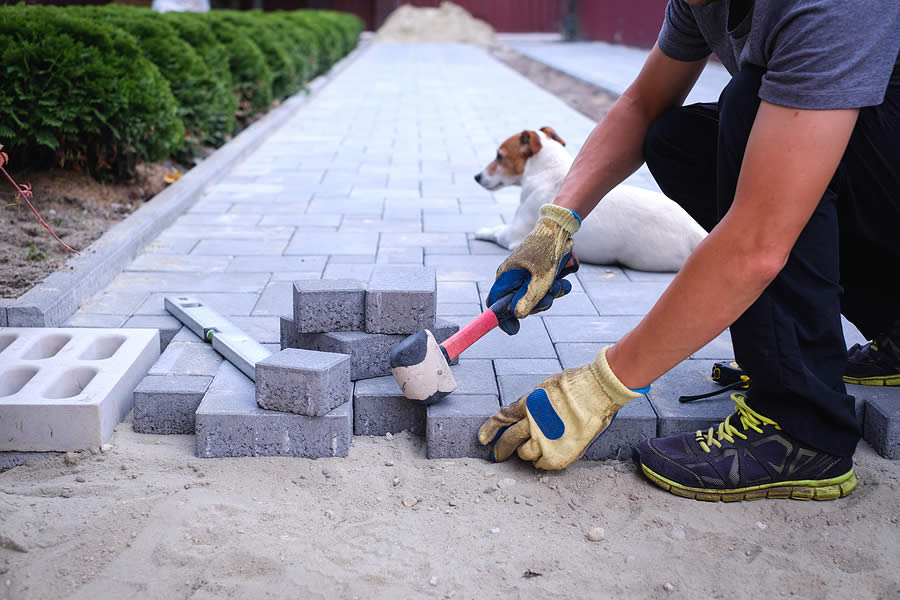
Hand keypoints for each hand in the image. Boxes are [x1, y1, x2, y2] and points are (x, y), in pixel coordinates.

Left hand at [478, 346, 641, 469]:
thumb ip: (535, 403)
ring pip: (524, 454)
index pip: (502, 417)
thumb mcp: (548, 388)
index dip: (490, 429)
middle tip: (497, 456)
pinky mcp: (558, 453)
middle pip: (509, 440)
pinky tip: (547, 457)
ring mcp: (545, 439)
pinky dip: (542, 462)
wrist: (597, 391)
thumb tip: (528, 411)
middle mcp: (532, 423)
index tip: (483, 439)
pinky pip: (542, 464)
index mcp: (529, 404)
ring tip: (534, 450)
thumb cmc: (578, 386)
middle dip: (501, 449)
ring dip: (526, 453)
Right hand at [487, 204, 580, 325]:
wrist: (560, 228)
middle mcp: (512, 277)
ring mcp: (524, 275)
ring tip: (560, 284)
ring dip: (550, 295)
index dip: (502, 319)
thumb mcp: (541, 279)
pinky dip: (554, 287)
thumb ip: (528, 299)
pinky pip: (543, 289)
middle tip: (550, 298)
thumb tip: (517, 315)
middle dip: (537, 305)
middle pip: (518, 304)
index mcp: (505, 277)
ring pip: (534, 297)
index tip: (514, 330)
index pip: (495, 304)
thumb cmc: (547, 251)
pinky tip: (564, 280)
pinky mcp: (537, 273)